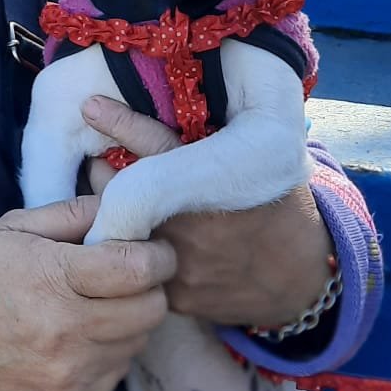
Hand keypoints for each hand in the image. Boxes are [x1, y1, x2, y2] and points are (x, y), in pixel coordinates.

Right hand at [0, 195, 175, 390]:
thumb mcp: (13, 229)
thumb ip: (72, 212)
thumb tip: (119, 204)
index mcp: (56, 278)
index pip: (140, 268)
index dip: (157, 255)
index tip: (152, 249)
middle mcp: (70, 329)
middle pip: (152, 308)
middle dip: (151, 286)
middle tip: (130, 276)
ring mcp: (74, 370)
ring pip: (140, 340)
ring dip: (132, 319)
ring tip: (101, 305)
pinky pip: (119, 370)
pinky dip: (112, 350)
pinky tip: (84, 336)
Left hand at [84, 97, 335, 326]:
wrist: (300, 278)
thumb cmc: (274, 207)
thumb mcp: (261, 161)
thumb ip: (218, 138)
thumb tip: (185, 94)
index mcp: (219, 181)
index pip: (158, 145)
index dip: (121, 124)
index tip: (89, 105)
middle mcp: (194, 222)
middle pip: (125, 191)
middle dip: (107, 174)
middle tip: (96, 160)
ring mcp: (183, 263)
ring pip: (123, 232)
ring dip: (111, 212)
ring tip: (109, 198)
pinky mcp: (176, 297)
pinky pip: (138, 269)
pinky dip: (136, 250)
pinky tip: (139, 240)